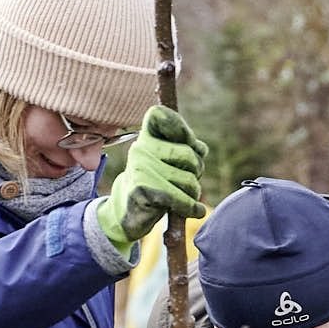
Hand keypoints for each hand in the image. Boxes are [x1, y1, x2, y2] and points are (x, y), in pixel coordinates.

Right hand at [93, 108, 206, 256]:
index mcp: (146, 135)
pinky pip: (180, 198)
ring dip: (194, 193)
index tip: (189, 144)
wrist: (128, 212)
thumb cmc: (156, 182)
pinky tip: (194, 210)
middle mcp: (140, 147)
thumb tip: (201, 149)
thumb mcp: (170, 160)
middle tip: (187, 181)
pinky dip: (192, 208)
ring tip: (183, 196)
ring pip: (189, 180)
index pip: (160, 115)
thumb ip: (187, 147)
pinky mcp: (142, 190)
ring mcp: (140, 168)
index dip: (181, 128)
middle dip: (197, 171)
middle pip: (189, 155)